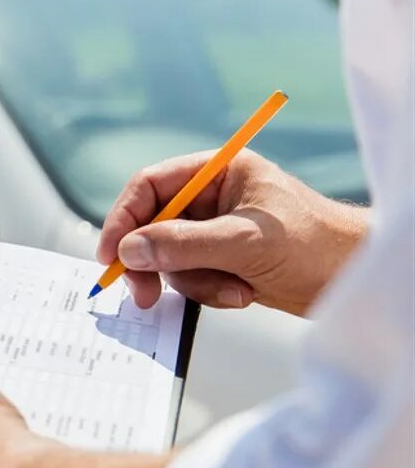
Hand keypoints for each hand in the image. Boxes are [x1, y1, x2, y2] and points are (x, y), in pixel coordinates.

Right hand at [97, 149, 367, 316]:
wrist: (356, 279)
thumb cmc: (316, 245)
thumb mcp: (244, 242)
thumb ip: (182, 244)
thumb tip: (130, 250)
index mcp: (219, 172)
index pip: (150, 186)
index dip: (124, 219)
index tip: (111, 255)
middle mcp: (213, 197)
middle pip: (153, 226)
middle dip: (154, 262)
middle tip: (144, 295)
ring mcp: (216, 230)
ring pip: (170, 258)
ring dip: (194, 282)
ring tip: (233, 289)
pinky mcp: (223, 260)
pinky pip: (191, 278)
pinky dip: (210, 291)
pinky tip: (243, 293)